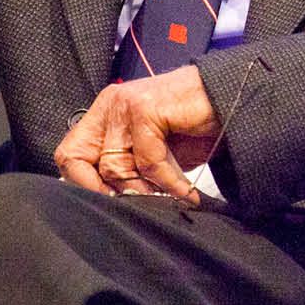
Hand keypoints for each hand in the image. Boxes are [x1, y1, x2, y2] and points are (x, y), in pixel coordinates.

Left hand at [53, 67, 218, 204]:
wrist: (235, 100)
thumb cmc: (197, 128)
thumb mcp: (154, 155)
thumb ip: (128, 169)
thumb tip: (108, 201)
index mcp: (104, 115)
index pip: (70, 155)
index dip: (83, 184)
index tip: (111, 204)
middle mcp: (109, 106)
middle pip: (89, 165)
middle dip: (122, 190)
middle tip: (153, 201)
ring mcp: (124, 105)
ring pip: (116, 165)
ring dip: (149, 189)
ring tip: (175, 194)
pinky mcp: (144, 109)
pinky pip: (146, 161)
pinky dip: (168, 182)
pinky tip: (186, 189)